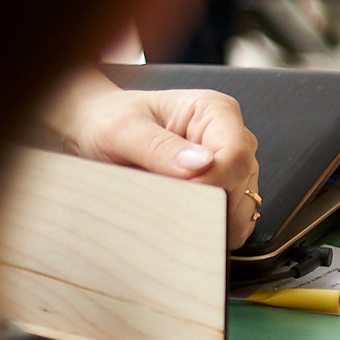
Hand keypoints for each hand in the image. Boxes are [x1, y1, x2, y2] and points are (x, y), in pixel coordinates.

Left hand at [49, 76, 263, 245]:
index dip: (213, 184)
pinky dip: (210, 228)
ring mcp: (229, 164)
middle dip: (209, 205)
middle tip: (166, 206)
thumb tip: (202, 165)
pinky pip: (232, 217)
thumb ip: (160, 147)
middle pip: (243, 183)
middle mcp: (230, 135)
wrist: (97, 128)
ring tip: (169, 211)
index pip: (236, 155)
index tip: (178, 197)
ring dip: (209, 219)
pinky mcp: (223, 187)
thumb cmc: (109, 122)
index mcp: (215, 111)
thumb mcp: (124, 130)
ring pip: (242, 205)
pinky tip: (180, 220)